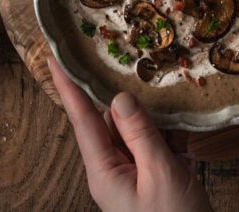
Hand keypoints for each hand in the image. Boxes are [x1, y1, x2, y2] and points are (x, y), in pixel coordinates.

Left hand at [48, 57, 211, 211]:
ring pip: (133, 131)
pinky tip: (183, 141)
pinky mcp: (148, 181)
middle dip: (126, 100)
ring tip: (171, 117)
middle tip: (134, 72)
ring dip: (153, 122)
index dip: (68, 86)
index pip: (81, 119)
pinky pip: (150, 147)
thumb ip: (140, 133)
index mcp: (103, 172)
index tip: (54, 57)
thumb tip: (120, 97)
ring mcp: (129, 177)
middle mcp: (110, 171)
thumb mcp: (161, 174)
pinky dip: (166, 138)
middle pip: (110, 120)